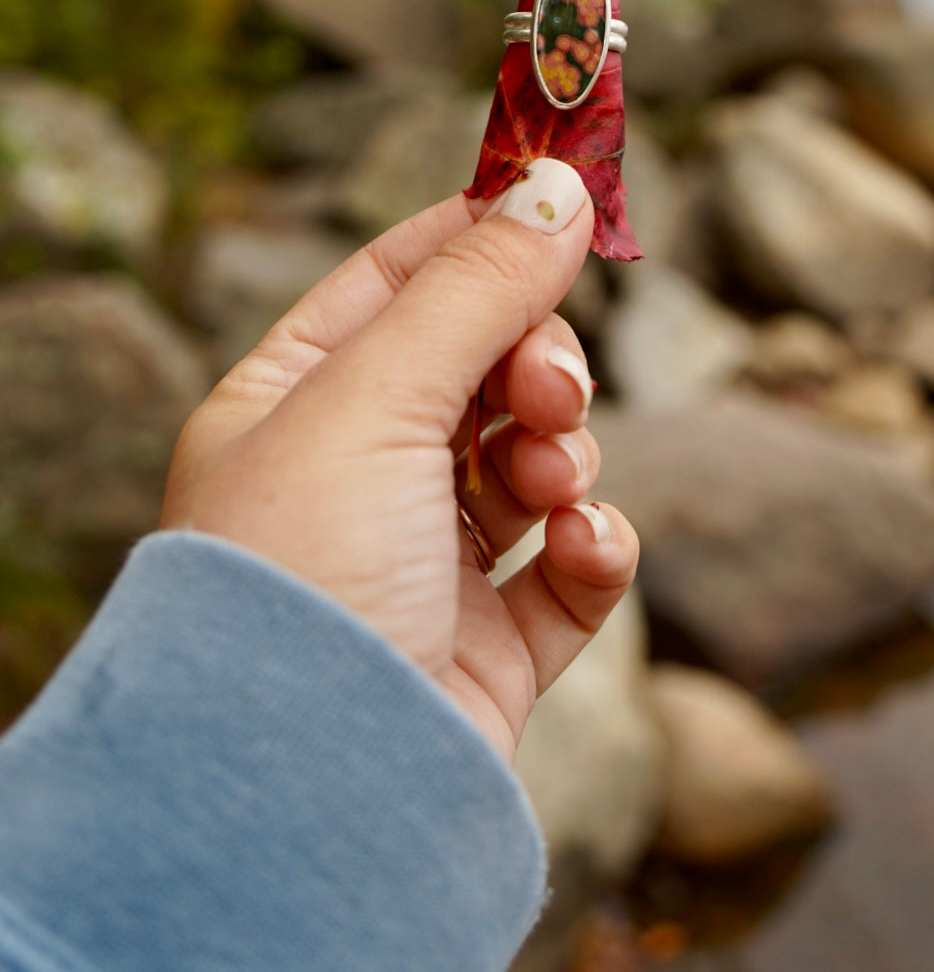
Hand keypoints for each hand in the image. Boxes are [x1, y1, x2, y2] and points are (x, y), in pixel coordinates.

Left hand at [160, 159, 637, 763]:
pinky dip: (593, 544)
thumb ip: (479, 285)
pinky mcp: (485, 649)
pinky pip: (567, 568)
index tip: (565, 197)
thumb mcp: (380, 395)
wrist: (305, 796)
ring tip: (551, 483)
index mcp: (294, 402)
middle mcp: (352, 477)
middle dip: (535, 364)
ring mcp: (420, 565)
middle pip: (482, 366)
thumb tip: (558, 182)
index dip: (481, 234)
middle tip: (548, 390)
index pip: (396, 280)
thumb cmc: (305, 571)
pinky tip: (583, 547)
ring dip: (563, 453)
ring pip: (532, 459)